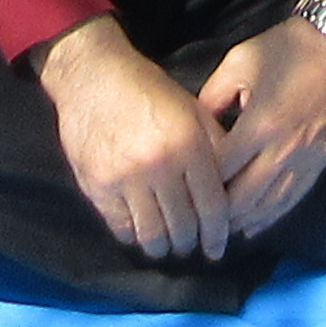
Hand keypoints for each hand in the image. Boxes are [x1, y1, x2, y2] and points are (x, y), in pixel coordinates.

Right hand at [42, 23, 238, 260]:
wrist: (93, 78)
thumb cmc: (149, 91)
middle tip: (193, 245)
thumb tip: (232, 183)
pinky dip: (134, 235)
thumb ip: (213, 145)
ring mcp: (125, 179)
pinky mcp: (98, 187)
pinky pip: (122, 228)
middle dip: (191, 243)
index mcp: (188, 145)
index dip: (217, 234)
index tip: (217, 248)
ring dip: (164, 246)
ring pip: (152, 235)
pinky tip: (141, 230)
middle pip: (183, 226)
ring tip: (168, 244)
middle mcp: (159, 166)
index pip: (211, 206)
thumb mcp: (191, 109)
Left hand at [201, 17, 325, 239]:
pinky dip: (270, 217)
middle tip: (196, 215)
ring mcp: (306, 159)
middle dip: (217, 211)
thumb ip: (211, 98)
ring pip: (268, 206)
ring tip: (220, 226)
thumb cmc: (286, 49)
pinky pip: (293, 200)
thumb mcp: (238, 63)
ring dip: (242, 220)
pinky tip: (253, 225)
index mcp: (261, 124)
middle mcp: (284, 149)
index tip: (184, 186)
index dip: (200, 182)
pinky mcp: (321, 162)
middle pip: (242, 198)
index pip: (221, 170)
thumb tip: (195, 130)